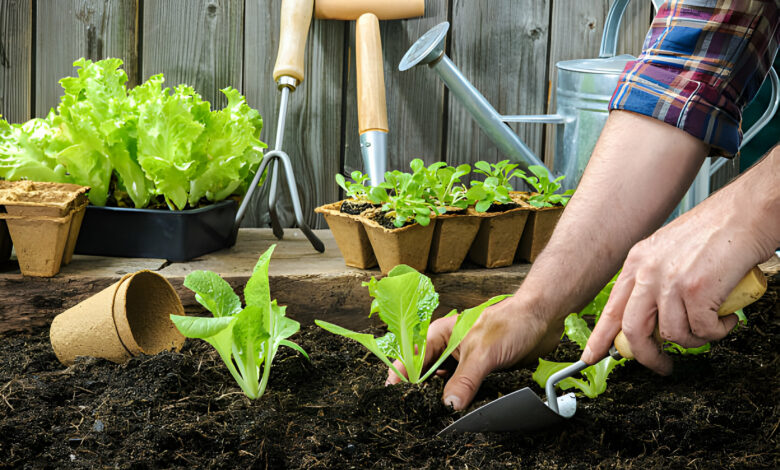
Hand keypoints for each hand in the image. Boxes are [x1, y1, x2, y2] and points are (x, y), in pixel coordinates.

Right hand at [385, 297, 561, 409]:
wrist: (543, 318)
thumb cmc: (511, 322)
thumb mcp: (482, 354)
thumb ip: (464, 381)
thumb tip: (449, 406)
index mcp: (440, 334)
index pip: (411, 359)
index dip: (400, 378)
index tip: (393, 399)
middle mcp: (448, 347)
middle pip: (425, 374)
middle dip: (419, 393)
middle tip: (413, 414)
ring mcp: (463, 360)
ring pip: (444, 384)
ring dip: (441, 398)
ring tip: (432, 418)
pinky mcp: (479, 371)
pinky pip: (463, 389)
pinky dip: (459, 400)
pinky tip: (458, 412)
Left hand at [582, 176, 775, 373]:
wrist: (746, 212)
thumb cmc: (716, 231)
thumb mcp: (668, 252)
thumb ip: (654, 281)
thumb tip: (653, 318)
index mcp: (637, 262)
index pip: (611, 308)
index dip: (600, 338)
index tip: (591, 357)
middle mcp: (647, 272)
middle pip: (633, 330)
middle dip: (647, 356)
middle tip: (662, 366)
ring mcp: (670, 281)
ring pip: (673, 335)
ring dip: (695, 341)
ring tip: (711, 327)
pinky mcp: (696, 290)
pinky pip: (703, 331)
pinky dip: (718, 331)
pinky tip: (726, 318)